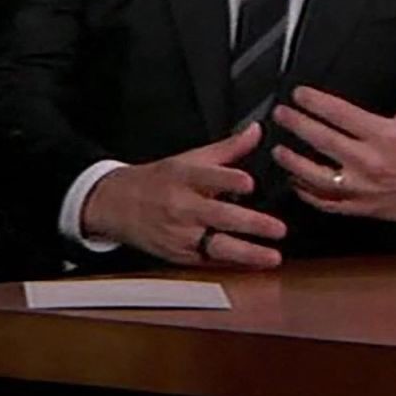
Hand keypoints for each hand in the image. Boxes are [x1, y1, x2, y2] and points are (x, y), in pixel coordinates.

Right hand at [81, 123, 288, 266]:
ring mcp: (180, 234)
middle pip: (218, 215)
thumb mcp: (189, 159)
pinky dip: (233, 264)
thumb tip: (255, 131)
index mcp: (183, 178)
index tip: (250, 183)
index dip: (230, 179)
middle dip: (250, 224)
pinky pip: (209, 261)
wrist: (115, 205)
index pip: (208, 177)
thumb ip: (227, 148)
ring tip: (272, 256)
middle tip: (279, 228)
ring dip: (247, 253)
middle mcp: (181, 207)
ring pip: (216, 246)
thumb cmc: (157, 181)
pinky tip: (255, 265)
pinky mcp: (179, 255)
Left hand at [270, 35, 395, 224]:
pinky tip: (297, 182)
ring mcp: (364, 186)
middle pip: (323, 141)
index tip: (299, 94)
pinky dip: (309, 194)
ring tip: (278, 151)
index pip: (340, 114)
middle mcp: (370, 161)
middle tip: (280, 115)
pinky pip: (329, 202)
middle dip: (297, 126)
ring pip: (319, 177)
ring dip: (294, 164)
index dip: (315, 102)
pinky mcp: (363, 206)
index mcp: (383, 134)